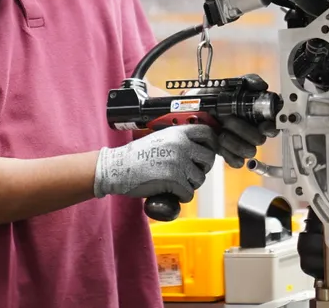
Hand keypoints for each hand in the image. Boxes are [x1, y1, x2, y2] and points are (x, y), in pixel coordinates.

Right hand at [93, 124, 217, 201]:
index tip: (206, 153)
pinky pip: (188, 193)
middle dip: (201, 168)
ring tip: (175, 182)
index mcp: (179, 132)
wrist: (117, 168)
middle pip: (208, 158)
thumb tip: (204, 149)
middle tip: (188, 173)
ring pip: (200, 178)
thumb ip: (181, 141)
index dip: (211, 145)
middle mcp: (181, 145)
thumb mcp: (162, 138)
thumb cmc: (138, 155)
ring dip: (190, 184)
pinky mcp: (174, 180)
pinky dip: (180, 196)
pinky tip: (170, 192)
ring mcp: (178, 162)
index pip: (208, 134)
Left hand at [218, 74, 279, 168]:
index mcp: (256, 116)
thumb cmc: (212, 98)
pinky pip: (237, 161)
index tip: (262, 124)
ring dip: (234, 141)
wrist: (190, 111)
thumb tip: (262, 86)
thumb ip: (249, 81)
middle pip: (260, 139)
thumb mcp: (230, 84)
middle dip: (243, 129)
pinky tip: (219, 142)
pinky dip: (228, 152)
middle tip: (228, 118)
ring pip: (249, 151)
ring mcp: (242, 145)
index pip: (273, 125)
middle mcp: (252, 131)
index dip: (270, 126)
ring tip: (221, 130)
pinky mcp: (231, 156)